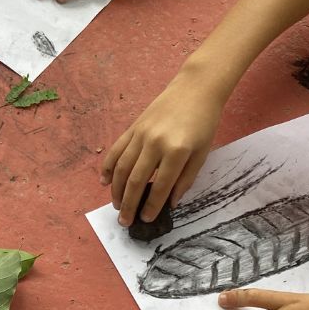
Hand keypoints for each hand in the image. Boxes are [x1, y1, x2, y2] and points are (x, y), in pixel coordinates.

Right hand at [101, 69, 225, 224]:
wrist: (195, 88)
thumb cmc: (204, 122)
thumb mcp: (202, 153)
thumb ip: (185, 180)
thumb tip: (170, 203)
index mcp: (176, 151)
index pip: (160, 186)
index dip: (152, 206)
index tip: (146, 219)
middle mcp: (155, 143)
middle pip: (136, 180)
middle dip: (129, 204)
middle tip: (124, 221)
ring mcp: (141, 134)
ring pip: (122, 167)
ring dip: (117, 190)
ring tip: (116, 206)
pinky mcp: (133, 127)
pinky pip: (116, 150)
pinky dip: (108, 166)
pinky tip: (104, 181)